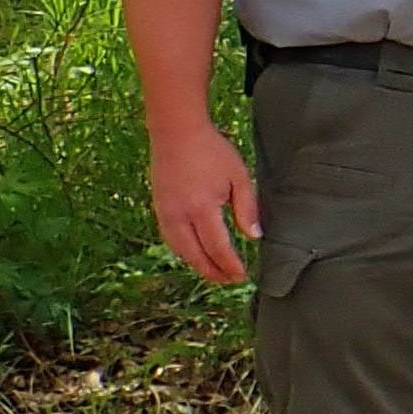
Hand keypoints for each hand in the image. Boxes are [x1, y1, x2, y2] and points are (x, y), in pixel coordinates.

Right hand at [149, 116, 261, 283]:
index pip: (218, 247)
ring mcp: (165, 214)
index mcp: (202, 208)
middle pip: (196, 255)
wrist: (177, 133)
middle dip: (213, 272)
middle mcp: (179, 216)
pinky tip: (196, 254)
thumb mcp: (239, 176)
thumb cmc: (212, 151)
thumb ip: (247, 208)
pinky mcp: (158, 209)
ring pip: (180, 251)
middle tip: (231, 280)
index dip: (230, 265)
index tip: (241, 276)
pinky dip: (184, 252)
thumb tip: (254, 237)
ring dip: (197, 265)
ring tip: (215, 273)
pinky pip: (170, 239)